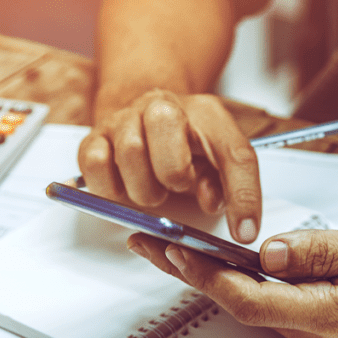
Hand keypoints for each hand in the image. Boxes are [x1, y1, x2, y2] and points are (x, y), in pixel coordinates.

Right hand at [78, 89, 261, 242]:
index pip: (235, 153)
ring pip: (130, 150)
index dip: (243, 196)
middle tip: (175, 188)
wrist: (146, 121)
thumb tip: (211, 201)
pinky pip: (95, 164)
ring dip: (144, 187)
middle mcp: (163, 106)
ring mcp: (124, 120)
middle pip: (166, 125)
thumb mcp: (216, 163)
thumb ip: (225, 185)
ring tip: (153, 191)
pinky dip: (110, 188)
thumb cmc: (186, 147)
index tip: (243, 231)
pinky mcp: (93, 139)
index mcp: (207, 114)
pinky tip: (125, 188)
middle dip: (174, 172)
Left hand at [126, 213, 337, 337]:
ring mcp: (311, 324)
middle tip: (146, 240)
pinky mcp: (313, 311)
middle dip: (190, 271)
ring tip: (165, 242)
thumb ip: (321, 251)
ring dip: (206, 271)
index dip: (208, 275)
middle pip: (237, 302)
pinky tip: (211, 252)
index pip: (251, 299)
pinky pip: (263, 294)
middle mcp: (312, 329)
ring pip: (246, 299)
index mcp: (327, 316)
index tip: (174, 247)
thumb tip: (269, 252)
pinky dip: (232, 272)